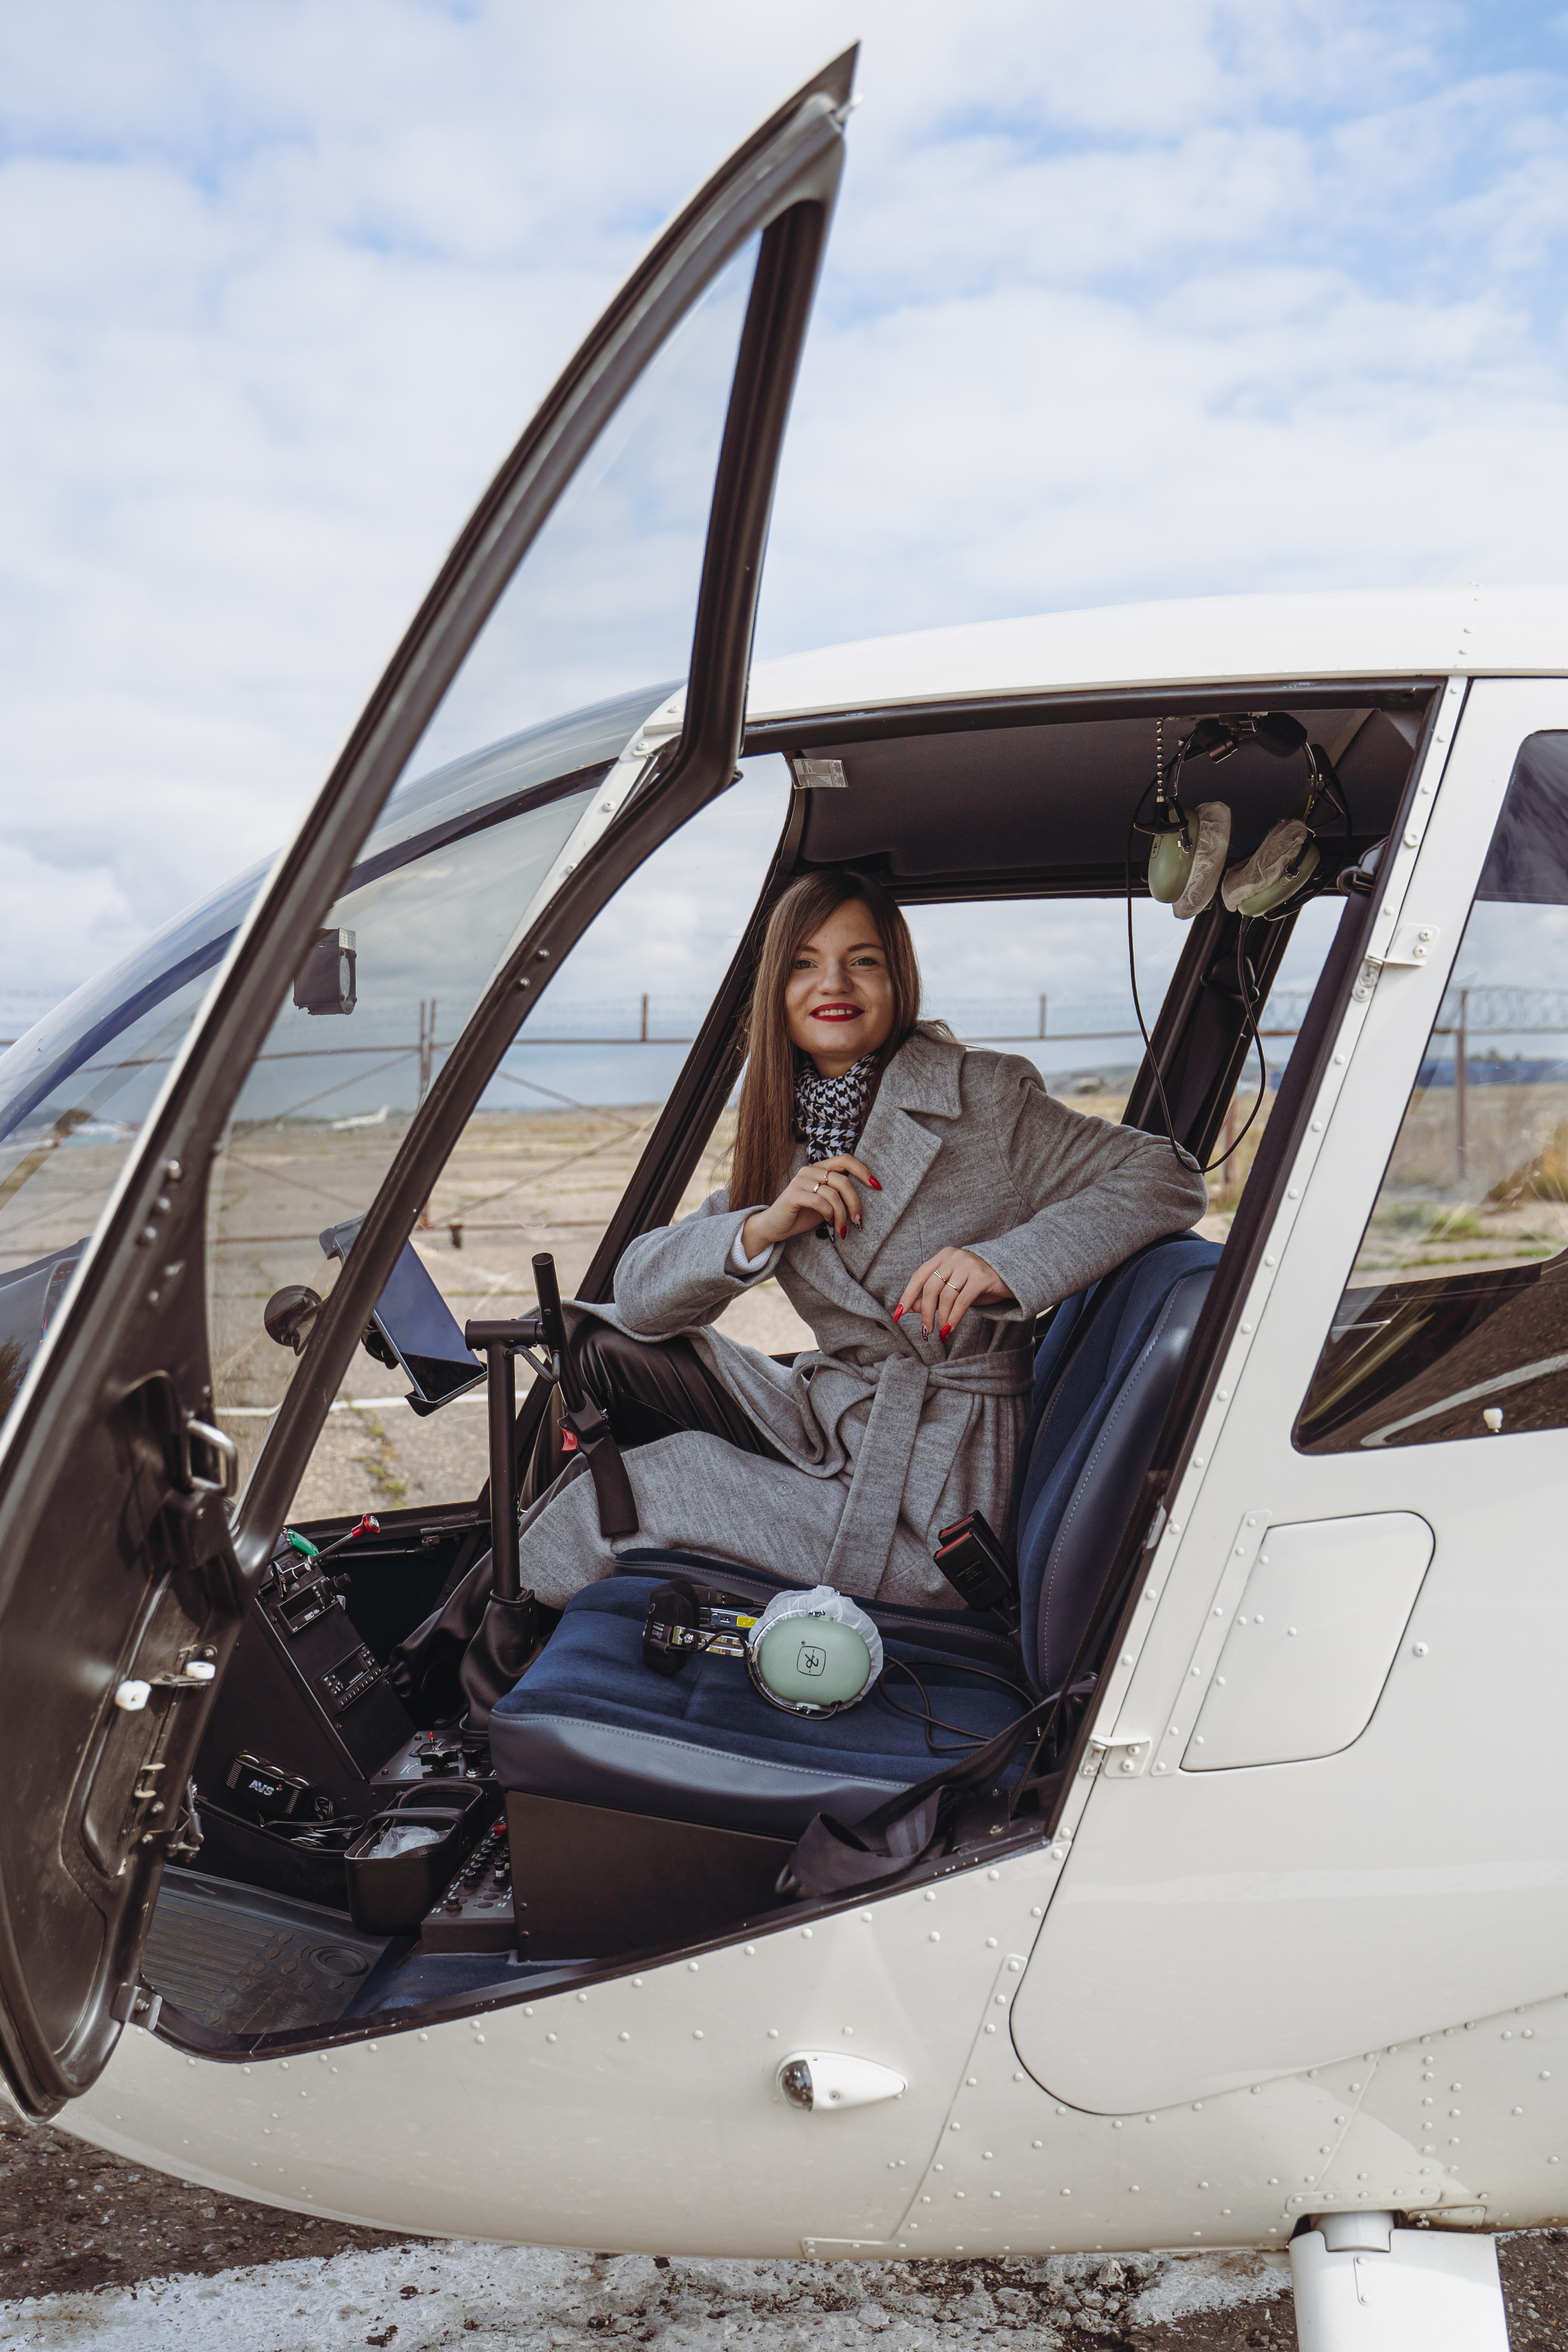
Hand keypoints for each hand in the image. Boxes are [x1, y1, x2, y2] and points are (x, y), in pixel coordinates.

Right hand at [741, 1155, 880, 1254]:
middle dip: (854, 1202)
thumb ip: (840, 1194)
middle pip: (843, 1180)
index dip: (863, 1170)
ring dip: (841, 1214)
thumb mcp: (827, 1202)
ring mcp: (800, 1180)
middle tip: (857, 1220)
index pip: (845, 1159)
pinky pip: (819, 1201)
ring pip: (832, 1193)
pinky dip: (828, 1213)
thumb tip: (865, 1197)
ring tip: (841, 1227)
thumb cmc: (803, 1214)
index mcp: (820, 1168)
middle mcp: (810, 1170)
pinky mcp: (793, 1194)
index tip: (877, 1186)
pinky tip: (828, 1222)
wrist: (775, 1226)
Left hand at [895, 1246, 1012, 1340]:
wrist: (1011, 1274)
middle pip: (931, 1288)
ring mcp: (968, 1265)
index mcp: (943, 1256)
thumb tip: (911, 1308)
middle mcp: (954, 1257)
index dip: (908, 1296)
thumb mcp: (953, 1288)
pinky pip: (962, 1301)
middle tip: (925, 1331)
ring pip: (946, 1296)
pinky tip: (950, 1328)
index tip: (899, 1314)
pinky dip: (954, 1317)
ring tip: (941, 1332)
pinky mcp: (981, 1277)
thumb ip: (932, 1295)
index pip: (919, 1276)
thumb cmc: (978, 1283)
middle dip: (926, 1312)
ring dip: (941, 1317)